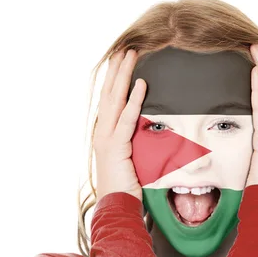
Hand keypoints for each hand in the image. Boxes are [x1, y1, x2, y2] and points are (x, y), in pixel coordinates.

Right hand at [94, 49, 146, 202]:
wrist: (117, 207)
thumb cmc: (127, 189)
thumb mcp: (133, 160)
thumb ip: (138, 143)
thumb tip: (154, 131)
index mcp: (105, 135)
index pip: (110, 101)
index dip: (115, 80)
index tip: (122, 61)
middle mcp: (102, 133)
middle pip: (109, 94)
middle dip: (117, 70)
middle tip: (125, 49)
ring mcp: (107, 139)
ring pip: (115, 100)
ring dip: (124, 76)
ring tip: (131, 55)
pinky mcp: (116, 147)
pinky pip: (127, 118)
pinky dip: (135, 100)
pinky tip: (142, 83)